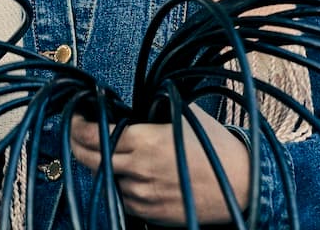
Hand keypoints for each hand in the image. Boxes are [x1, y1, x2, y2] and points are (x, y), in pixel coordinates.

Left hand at [69, 109, 251, 225]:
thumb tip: (127, 105)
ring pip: (103, 178)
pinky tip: (127, 173)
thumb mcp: (183, 114)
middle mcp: (138, 169)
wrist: (243, 184)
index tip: (76, 117)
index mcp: (144, 141)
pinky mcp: (150, 213)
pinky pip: (121, 198)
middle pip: (87, 158)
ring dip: (100, 164)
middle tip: (77, 133)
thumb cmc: (216, 147)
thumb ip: (151, 110)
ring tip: (107, 151)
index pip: (91, 134)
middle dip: (76, 143)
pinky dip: (118, 184)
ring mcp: (142, 194)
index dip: (76, 125)